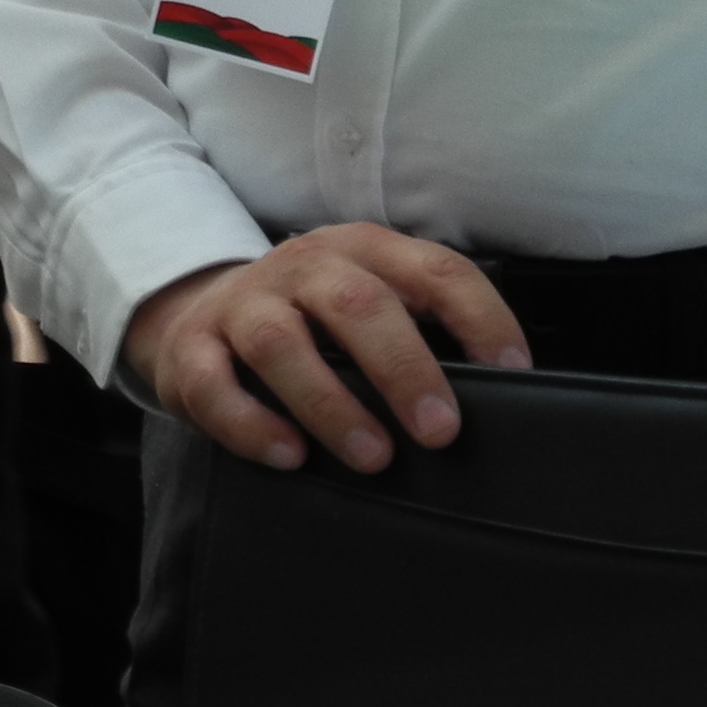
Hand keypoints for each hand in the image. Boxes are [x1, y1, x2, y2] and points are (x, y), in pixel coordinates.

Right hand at [122, 222, 529, 473]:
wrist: (199, 313)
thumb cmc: (313, 322)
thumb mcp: (368, 303)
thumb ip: (422, 331)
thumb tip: (500, 393)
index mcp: (362, 249)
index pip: (434, 269)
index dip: (479, 317)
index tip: (514, 372)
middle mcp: (302, 267)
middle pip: (355, 302)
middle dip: (403, 367)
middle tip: (440, 431)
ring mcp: (242, 305)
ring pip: (280, 341)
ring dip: (330, 401)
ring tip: (373, 457)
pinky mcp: (192, 350)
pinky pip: (215, 384)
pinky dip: (252, 423)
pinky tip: (290, 456)